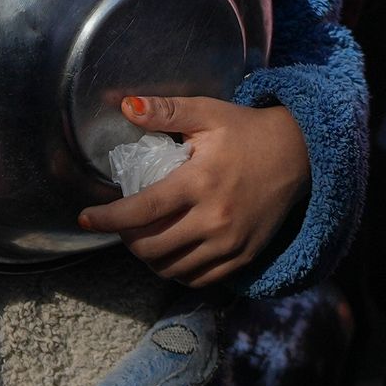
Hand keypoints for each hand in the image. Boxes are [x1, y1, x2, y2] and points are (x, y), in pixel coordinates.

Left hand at [76, 94, 308, 289]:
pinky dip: (177, 271)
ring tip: (144, 238)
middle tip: (123, 224)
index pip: (143, 210)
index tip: (86, 218)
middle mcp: (214, 218)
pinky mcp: (244, 256)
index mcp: (199, 182)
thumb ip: (166, 111)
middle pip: (152, 247)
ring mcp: (230, 242)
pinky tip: (171, 254)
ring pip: (172, 268)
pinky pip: (199, 279)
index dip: (109, 219)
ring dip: (149, 258)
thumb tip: (125, 107)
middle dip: (127, 239)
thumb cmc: (247, 131)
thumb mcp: (207, 113)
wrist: (299, 154)